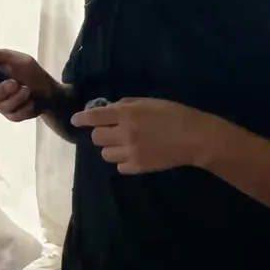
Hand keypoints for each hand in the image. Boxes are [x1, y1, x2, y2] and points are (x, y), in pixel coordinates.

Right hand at [0, 46, 56, 121]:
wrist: (50, 91)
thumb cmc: (31, 72)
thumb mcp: (15, 59)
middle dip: (3, 90)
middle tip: (16, 83)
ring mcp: (2, 105)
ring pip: (1, 106)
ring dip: (18, 98)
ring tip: (28, 91)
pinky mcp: (12, 115)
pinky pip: (13, 115)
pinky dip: (26, 107)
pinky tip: (33, 102)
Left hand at [69, 98, 219, 173]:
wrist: (194, 137)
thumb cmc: (174, 114)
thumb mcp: (150, 102)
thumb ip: (127, 105)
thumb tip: (110, 109)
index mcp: (127, 114)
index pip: (95, 117)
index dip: (82, 119)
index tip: (75, 121)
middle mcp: (125, 133)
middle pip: (97, 137)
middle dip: (101, 133)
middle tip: (111, 131)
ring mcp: (130, 152)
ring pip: (105, 154)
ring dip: (110, 148)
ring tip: (123, 144)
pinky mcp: (138, 167)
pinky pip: (119, 166)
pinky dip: (122, 160)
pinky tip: (133, 155)